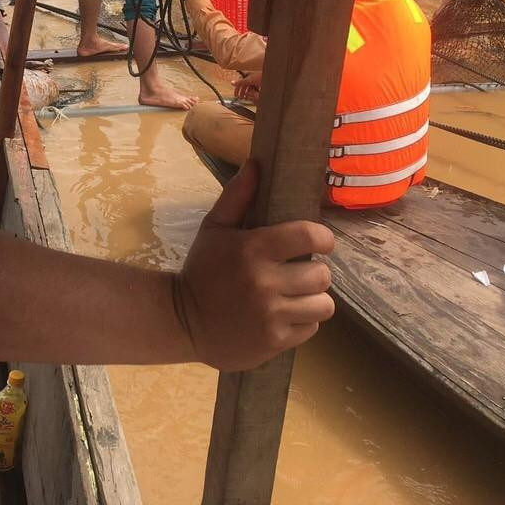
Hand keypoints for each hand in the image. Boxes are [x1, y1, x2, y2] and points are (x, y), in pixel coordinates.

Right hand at [174, 162, 334, 371]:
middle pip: (322, 275)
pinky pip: (311, 328)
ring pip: (323, 305)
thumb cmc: (202, 270)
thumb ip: (237, 196)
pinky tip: (285, 315)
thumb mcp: (213, 228)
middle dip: (315, 272)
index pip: (310, 236)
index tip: (320, 243)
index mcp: (253, 249)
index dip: (323, 238)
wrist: (181, 321)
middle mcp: (264, 282)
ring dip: (314, 299)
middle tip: (300, 272)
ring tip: (298, 295)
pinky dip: (303, 321)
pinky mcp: (274, 341)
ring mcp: (270, 315)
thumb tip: (256, 163)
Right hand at [232, 73, 260, 102]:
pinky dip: (252, 92)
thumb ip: (240, 82)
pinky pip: (253, 89)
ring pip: (248, 88)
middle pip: (243, 86)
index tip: (235, 95)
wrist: (269, 76)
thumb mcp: (249, 80)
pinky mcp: (258, 84)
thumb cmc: (259, 76)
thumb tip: (231, 83)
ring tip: (245, 99)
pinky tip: (251, 96)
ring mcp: (254, 81)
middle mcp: (249, 78)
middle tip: (240, 98)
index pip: (239, 83)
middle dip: (241, 93)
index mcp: (246, 75)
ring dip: (246, 93)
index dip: (237, 90)